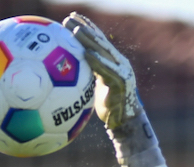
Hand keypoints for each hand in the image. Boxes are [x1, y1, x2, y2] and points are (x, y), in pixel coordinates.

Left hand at [62, 13, 138, 131]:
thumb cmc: (108, 106)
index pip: (98, 40)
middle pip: (99, 41)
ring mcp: (121, 71)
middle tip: (68, 18)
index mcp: (113, 61)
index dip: (86, 26)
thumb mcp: (96, 87)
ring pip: (103, 51)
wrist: (124, 122)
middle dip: (84, 28)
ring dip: (88, 40)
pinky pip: (106, 69)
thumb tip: (70, 67)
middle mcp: (119, 62)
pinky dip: (96, 61)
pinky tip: (86, 53)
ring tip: (75, 31)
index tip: (73, 17)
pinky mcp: (121, 82)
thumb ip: (89, 73)